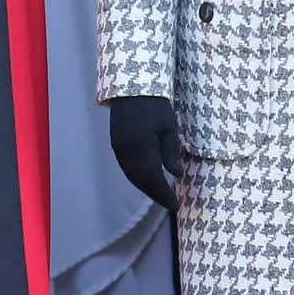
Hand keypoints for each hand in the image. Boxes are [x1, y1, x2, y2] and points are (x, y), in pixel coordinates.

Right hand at [109, 95, 180, 211]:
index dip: (165, 195)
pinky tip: (148, 182)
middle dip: (156, 195)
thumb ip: (171, 152)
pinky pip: (127, 169)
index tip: (176, 205)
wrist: (132, 89)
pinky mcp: (116, 145)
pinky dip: (138, 179)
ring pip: (132, 177)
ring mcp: (119, 149)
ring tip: (161, 196)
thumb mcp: (169, 127)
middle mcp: (127, 152)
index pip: (154, 179)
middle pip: (142, 181)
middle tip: (171, 204)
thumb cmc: (156, 106)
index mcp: (142, 147)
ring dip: (146, 188)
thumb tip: (177, 175)